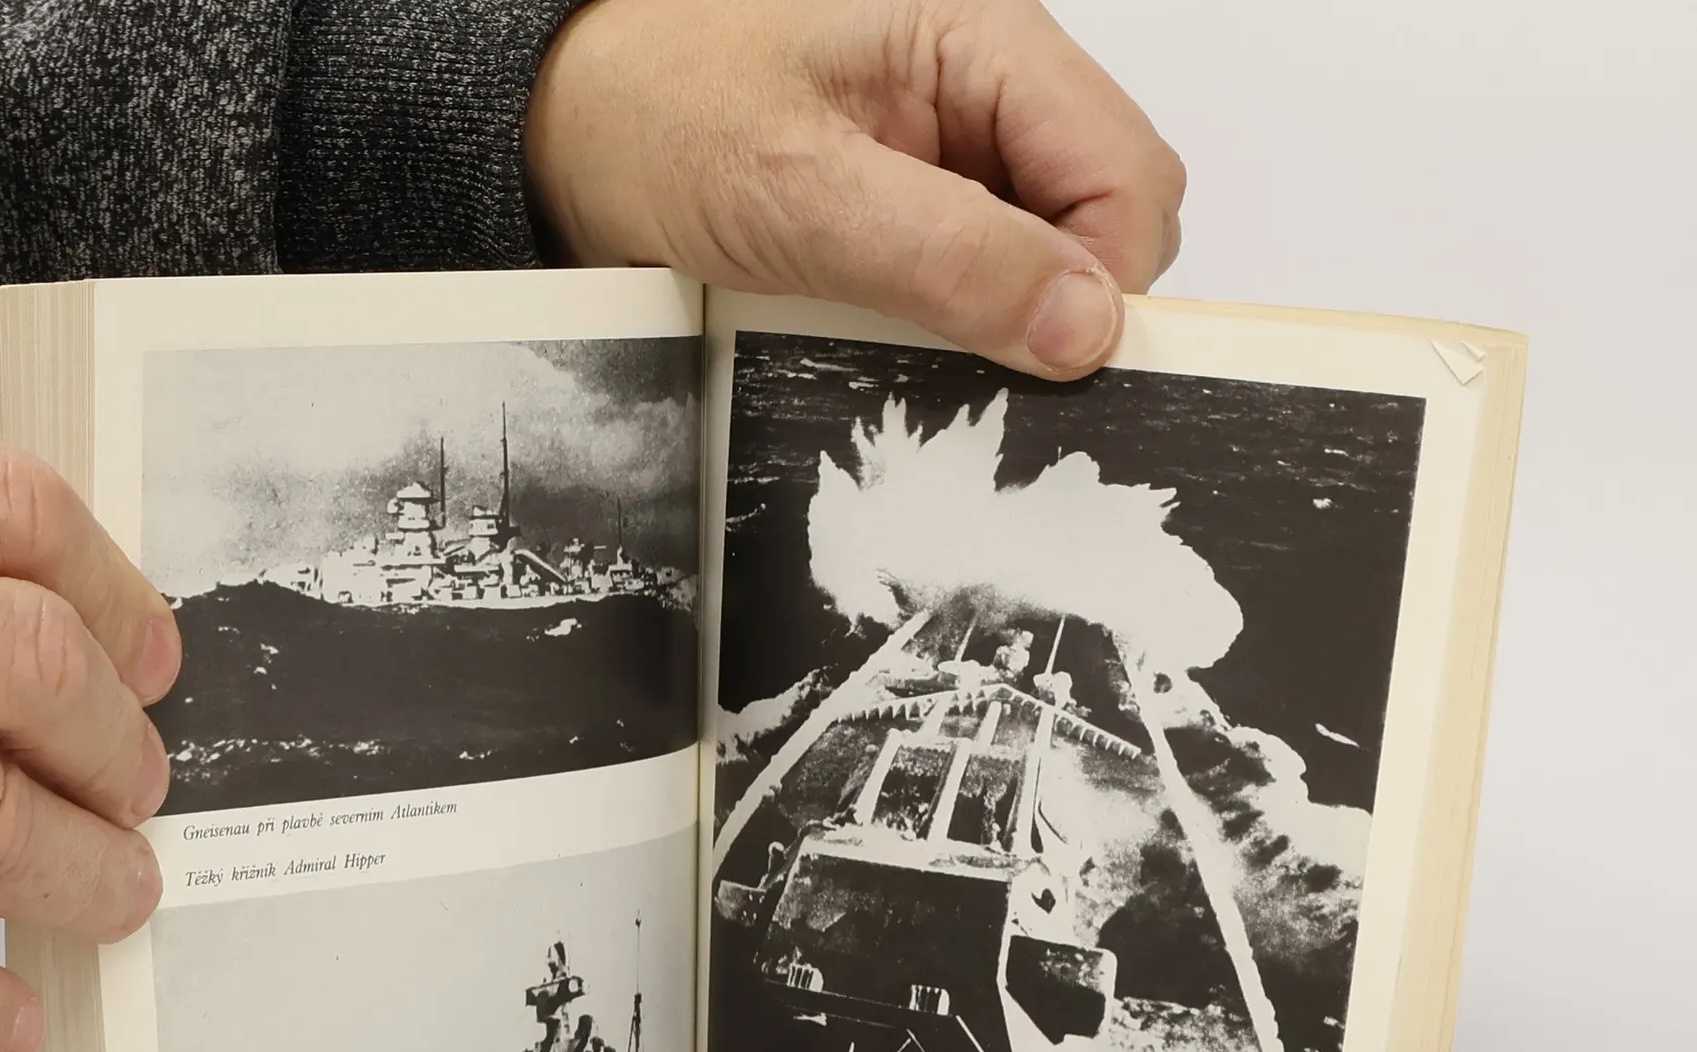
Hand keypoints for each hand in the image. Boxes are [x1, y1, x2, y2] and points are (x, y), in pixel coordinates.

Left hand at [528, 0, 1184, 378]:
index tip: (1046, 365)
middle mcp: (991, 90)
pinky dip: (953, 331)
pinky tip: (892, 340)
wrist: (567, 128)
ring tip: (905, 343)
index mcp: (987, 41)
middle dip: (1058, 308)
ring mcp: (959, 154)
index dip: (1108, 283)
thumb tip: (1087, 329)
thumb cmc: (659, 116)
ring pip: (1049, 263)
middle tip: (967, 364)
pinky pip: (981, 284)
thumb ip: (952, 257)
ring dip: (1000, 326)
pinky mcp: (921, 211)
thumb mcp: (804, 196)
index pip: (1129, 175)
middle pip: (1106, 220)